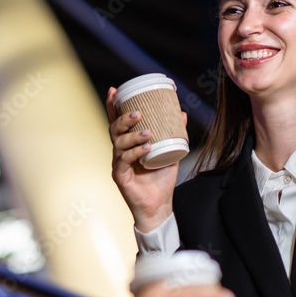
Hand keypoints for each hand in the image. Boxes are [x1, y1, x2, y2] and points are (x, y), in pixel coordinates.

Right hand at [105, 87, 186, 231]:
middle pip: (114, 130)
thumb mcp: (170, 153)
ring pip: (118, 144)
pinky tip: (147, 148)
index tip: (115, 90)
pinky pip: (124, 161)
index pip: (117, 122)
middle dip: (123, 119)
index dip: (113, 106)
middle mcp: (119, 152)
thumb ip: (174, 134)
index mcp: (127, 145)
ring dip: (132, 136)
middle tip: (138, 112)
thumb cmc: (161, 180)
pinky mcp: (120, 177)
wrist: (159, 206)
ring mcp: (118, 164)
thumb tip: (182, 113)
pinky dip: (135, 153)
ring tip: (148, 132)